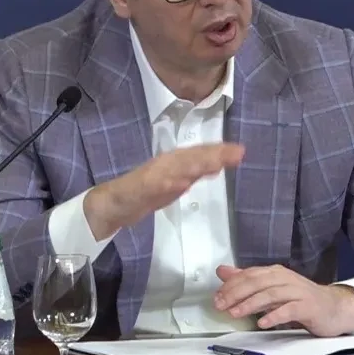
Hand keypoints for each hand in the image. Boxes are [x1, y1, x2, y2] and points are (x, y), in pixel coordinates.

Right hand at [83, 143, 244, 238]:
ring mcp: (155, 175)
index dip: (218, 151)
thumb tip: (217, 166)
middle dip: (215, 154)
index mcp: (174, 162)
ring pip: (180, 166)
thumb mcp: (175, 182)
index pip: (199, 154)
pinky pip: (159, 184)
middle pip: (193, 157)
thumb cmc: (145, 193)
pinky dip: (172, 182)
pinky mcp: (143, 186)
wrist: (114, 204)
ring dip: (199, 162)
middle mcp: (166, 164)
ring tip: (219, 161)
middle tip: (238, 152)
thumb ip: (193, 174)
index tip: (239, 151)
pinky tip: (184, 182)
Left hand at [213, 264, 353, 336]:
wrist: (335, 308)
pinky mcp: (308, 307)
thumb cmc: (301, 300)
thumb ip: (247, 281)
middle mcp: (286, 279)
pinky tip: (263, 323)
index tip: (217, 298)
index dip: (231, 285)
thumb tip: (222, 271)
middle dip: (237, 293)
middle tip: (221, 305)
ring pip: (271, 294)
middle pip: (258, 282)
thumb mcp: (272, 289)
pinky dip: (275, 316)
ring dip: (251, 304)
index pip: (249, 275)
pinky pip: (289, 310)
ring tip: (235, 314)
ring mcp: (298, 292)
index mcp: (276, 273)